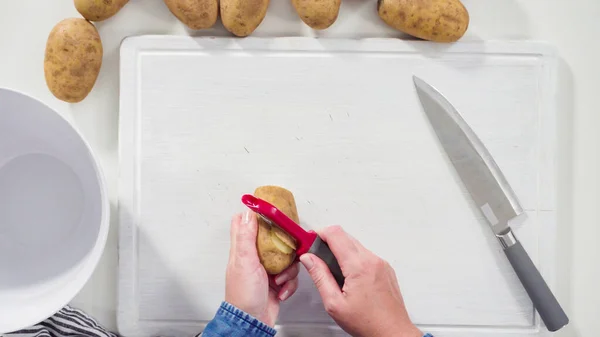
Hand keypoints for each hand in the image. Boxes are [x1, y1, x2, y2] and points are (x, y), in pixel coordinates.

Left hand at [225, 211, 299, 326]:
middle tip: (286, 253)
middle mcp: (254, 257)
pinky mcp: (276, 281)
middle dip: (284, 247)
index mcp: (243, 249)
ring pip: (286, 258)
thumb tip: (247, 213)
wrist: (253, 321)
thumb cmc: (243, 295)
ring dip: (288, 271)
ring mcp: (266, 269)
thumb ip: (246, 236)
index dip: (258, 215)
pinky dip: (289, 284)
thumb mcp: (244, 261)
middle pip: (274, 239)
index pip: (247, 223)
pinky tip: (280, 290)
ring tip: (279, 279)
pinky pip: (290, 276)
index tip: (272, 213)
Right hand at [300, 226, 421, 336]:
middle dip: (328, 242)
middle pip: (345, 236)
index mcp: (358, 266)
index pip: (336, 234)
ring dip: (341, 250)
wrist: (393, 333)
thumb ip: (320, 276)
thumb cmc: (367, 323)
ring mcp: (381, 263)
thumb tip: (308, 259)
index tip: (310, 241)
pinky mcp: (385, 268)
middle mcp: (372, 260)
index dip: (319, 233)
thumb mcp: (334, 303)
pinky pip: (365, 254)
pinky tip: (348, 276)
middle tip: (316, 256)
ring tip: (332, 271)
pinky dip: (353, 258)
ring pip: (355, 245)